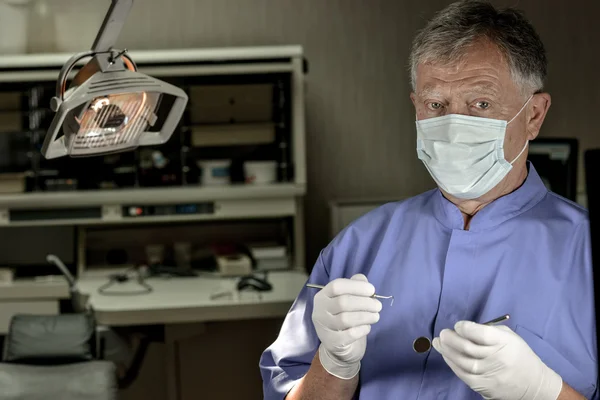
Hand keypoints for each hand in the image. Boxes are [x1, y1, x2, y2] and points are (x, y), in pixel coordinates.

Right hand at [311, 274, 381, 379]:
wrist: (337, 345)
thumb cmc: (344, 316)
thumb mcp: (347, 299)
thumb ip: (354, 286)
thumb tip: (363, 280)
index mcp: (323, 295)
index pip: (337, 286)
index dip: (356, 286)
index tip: (372, 290)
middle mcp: (319, 310)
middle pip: (343, 302)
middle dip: (365, 303)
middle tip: (378, 306)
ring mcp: (323, 327)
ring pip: (346, 319)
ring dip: (365, 316)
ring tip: (376, 316)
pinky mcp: (331, 342)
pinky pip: (349, 334)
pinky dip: (362, 330)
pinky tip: (367, 327)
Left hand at [432, 321, 562, 399]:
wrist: (533, 384)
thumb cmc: (517, 354)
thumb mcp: (509, 336)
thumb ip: (488, 330)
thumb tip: (464, 329)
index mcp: (505, 342)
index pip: (481, 334)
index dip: (465, 328)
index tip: (458, 325)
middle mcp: (497, 358)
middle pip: (468, 348)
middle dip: (451, 339)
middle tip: (442, 333)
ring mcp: (490, 374)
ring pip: (462, 362)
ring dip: (446, 351)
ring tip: (439, 343)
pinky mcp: (485, 386)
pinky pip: (463, 375)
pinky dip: (452, 365)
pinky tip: (446, 357)